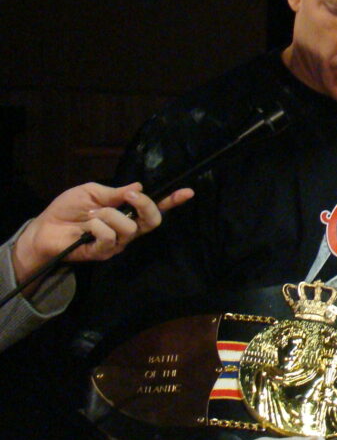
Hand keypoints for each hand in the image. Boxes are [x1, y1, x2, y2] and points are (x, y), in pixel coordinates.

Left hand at [12, 182, 192, 282]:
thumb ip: (115, 191)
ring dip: (107, 215)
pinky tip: (86, 227)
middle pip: (153, 221)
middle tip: (128, 196)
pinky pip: (110, 237)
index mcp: (127, 212)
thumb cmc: (68, 209)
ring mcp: (118, 242)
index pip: (155, 208)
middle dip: (145, 205)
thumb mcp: (92, 192)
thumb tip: (139, 186)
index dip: (172, 201)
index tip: (188, 191)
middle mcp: (128, 229)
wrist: (45, 228)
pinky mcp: (104, 252)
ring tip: (90, 216)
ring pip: (129, 227)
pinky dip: (97, 227)